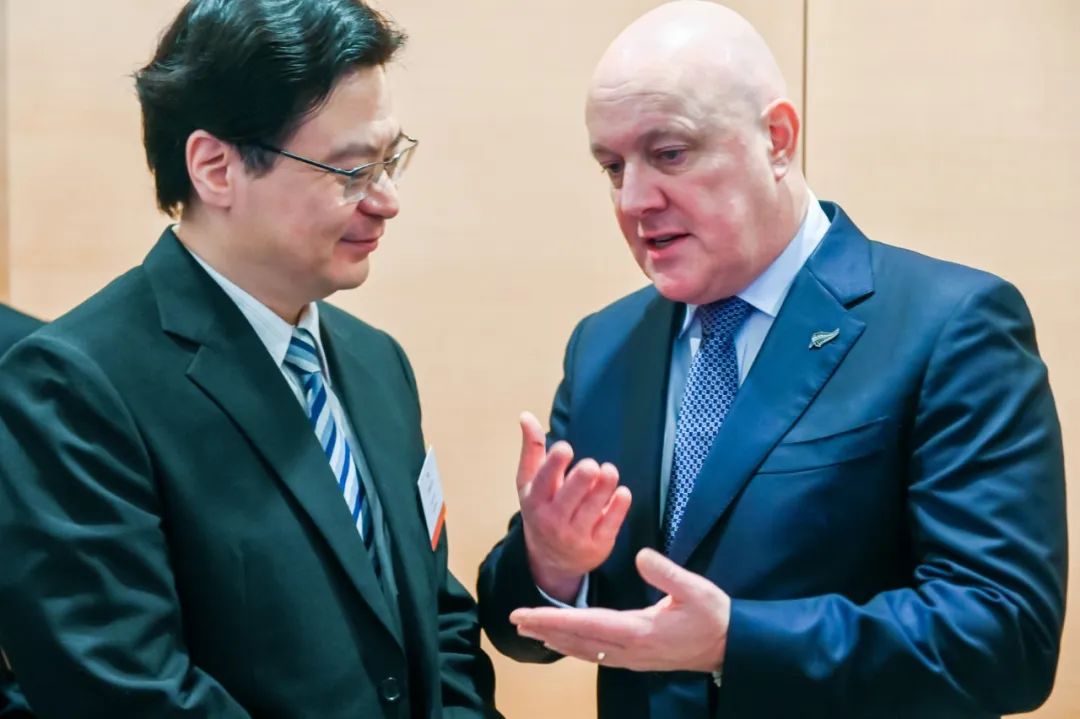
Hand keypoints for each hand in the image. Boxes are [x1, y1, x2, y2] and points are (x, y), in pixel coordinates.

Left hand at [509, 548, 729, 672]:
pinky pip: (595, 652)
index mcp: (639, 631)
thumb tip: (640, 556)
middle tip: (514, 618)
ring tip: (530, 628)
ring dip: (555, 637)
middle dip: (544, 628)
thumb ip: (667, 573)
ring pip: (583, 649)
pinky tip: (563, 639)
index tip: (527, 614)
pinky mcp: (635, 657)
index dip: (554, 618)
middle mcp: (629, 649)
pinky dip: (573, 644)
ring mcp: (631, 657)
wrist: (730, 647)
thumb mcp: (696, 589)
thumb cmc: (714, 616)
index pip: (586, 624)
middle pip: (577, 640)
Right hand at [516, 411, 631, 602]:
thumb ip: (532, 449)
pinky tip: (623, 492)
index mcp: (535, 500)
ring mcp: (576, 534)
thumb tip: (526, 416)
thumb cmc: (542, 510)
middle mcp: (554, 519)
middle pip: (569, 498)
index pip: (543, 482)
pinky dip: (617, 508)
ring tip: (610, 471)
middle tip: (592, 465)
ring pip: (592, 510)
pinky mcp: (598, 544)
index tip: (565, 448)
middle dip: (581, 481)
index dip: (553, 465)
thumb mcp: (530, 483)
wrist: (552, 559)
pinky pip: (609, 525)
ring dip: (603, 489)